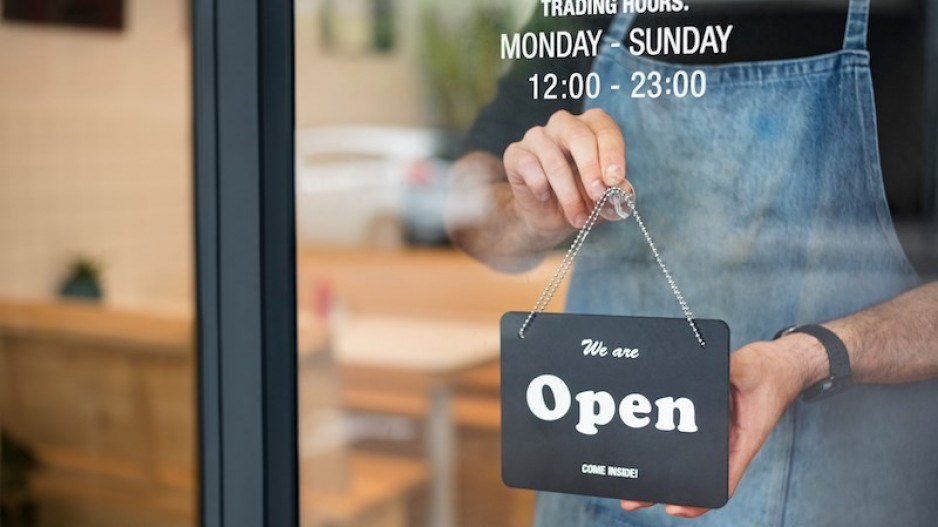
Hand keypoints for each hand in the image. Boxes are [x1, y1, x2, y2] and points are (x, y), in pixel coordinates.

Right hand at [503, 108, 628, 247]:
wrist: (547, 217)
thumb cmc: (581, 198)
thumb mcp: (605, 199)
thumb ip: (615, 191)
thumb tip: (619, 189)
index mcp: (591, 127)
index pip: (605, 129)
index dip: (612, 153)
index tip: (615, 179)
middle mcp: (564, 124)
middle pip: (578, 137)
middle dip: (590, 170)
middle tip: (598, 195)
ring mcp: (537, 136)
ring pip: (554, 159)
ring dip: (568, 194)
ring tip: (578, 217)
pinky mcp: (516, 153)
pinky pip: (529, 166)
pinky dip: (540, 187)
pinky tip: (545, 197)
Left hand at [620, 335, 826, 517]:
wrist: (777, 364)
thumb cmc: (770, 372)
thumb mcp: (750, 368)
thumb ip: (731, 369)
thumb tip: (711, 367)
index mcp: (742, 441)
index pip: (720, 482)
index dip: (697, 500)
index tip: (675, 507)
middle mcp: (725, 443)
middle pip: (693, 475)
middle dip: (664, 489)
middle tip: (632, 500)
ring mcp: (714, 434)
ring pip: (683, 459)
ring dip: (658, 471)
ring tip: (628, 485)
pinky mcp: (704, 419)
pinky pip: (682, 438)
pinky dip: (662, 446)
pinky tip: (639, 449)